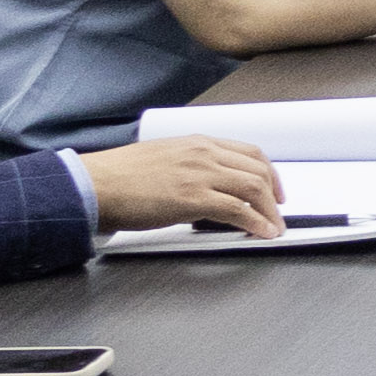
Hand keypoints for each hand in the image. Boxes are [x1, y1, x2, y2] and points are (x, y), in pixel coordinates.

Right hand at [83, 131, 285, 236]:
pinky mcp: (193, 198)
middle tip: (278, 211)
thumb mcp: (164, 159)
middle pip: (257, 168)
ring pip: (253, 187)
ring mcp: (200, 174)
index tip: (275, 187)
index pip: (248, 151)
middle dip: (275, 193)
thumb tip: (208, 185)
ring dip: (270, 210)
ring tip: (274, 226)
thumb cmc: (120, 176)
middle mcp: (204, 153)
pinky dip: (255, 222)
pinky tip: (260, 232)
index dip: (268, 171)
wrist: (97, 185)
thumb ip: (190, 167)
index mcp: (197, 142)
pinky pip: (237, 210)